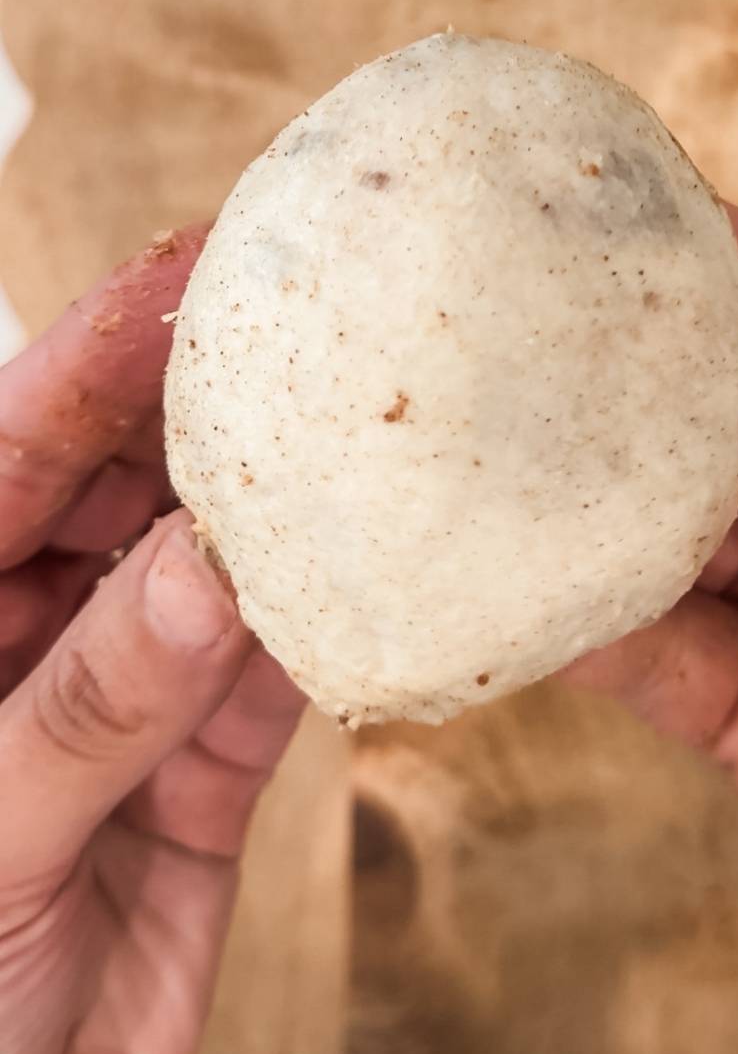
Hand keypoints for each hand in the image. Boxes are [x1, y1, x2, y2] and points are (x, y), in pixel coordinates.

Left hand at [0, 233, 303, 1053]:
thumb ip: (87, 701)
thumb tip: (208, 562)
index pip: (13, 446)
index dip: (102, 349)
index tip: (199, 265)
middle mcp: (24, 634)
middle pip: (126, 486)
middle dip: (219, 412)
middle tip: (323, 334)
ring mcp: (115, 707)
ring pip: (211, 577)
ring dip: (287, 520)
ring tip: (377, 434)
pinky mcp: (195, 788)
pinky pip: (268, 685)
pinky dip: (325, 636)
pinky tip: (384, 578)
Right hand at [568, 208, 737, 1053]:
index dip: (734, 262)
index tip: (619, 228)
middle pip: (731, 413)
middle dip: (631, 381)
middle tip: (515, 341)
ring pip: (674, 531)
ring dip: (589, 504)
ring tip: (489, 460)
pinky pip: (653, 656)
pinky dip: (583, 626)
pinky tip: (516, 591)